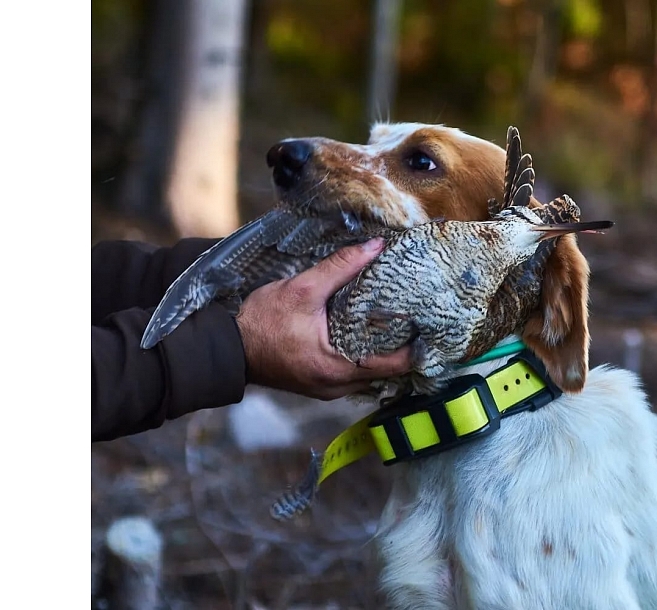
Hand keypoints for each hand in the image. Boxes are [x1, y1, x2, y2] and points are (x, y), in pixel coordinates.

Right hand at [236, 238, 413, 399]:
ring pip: (369, 374)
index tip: (428, 323)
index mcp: (338, 369)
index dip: (416, 345)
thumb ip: (341, 267)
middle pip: (386, 372)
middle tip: (414, 317)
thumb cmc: (262, 322)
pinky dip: (363, 357)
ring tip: (394, 323)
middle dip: (401, 346)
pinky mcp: (318, 384)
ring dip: (381, 352)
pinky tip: (365, 334)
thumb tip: (375, 246)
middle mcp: (337, 387)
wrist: (229, 348)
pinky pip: (352, 374)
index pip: (395, 365)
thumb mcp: (302, 289)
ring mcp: (327, 389)